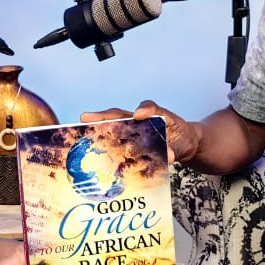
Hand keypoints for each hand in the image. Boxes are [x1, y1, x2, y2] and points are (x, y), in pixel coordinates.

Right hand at [82, 100, 201, 163]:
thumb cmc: (183, 139)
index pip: (150, 108)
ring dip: (96, 125)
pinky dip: (102, 140)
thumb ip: (177, 149)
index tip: (138, 115)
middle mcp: (141, 119)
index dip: (144, 110)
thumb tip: (169, 157)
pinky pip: (114, 138)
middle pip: (120, 114)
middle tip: (85, 116)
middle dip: (103, 115)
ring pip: (113, 124)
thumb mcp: (184, 145)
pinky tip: (89, 145)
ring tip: (80, 126)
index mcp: (157, 115)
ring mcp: (132, 129)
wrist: (182, 143)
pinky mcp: (129, 140)